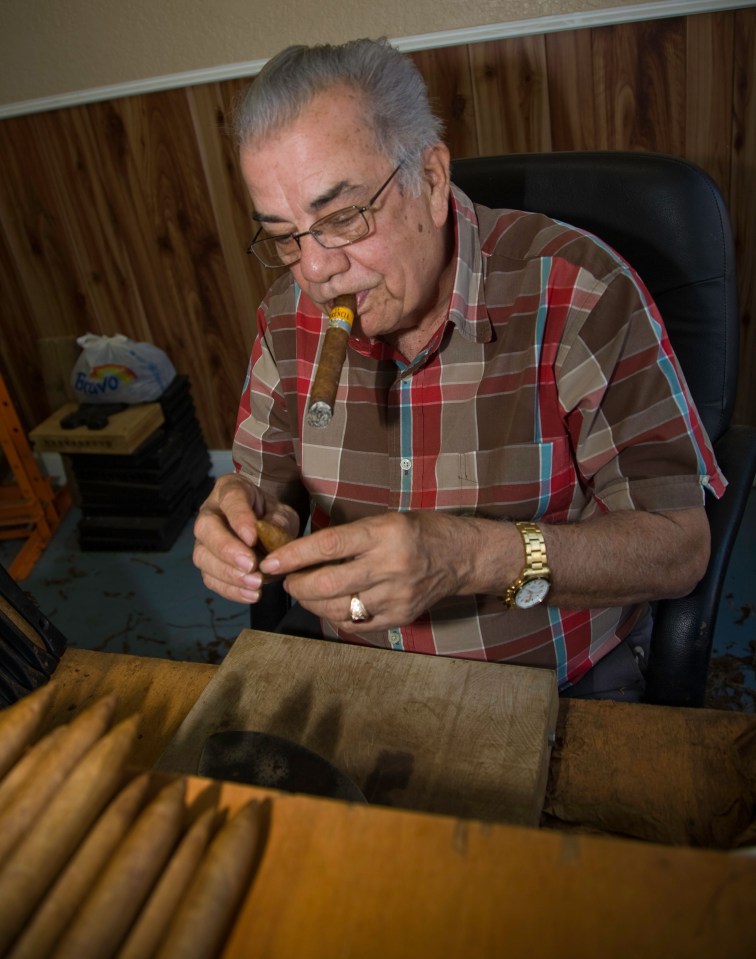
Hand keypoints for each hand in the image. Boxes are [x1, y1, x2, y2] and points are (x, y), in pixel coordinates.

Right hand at [192, 474, 299, 603]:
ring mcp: (205, 539)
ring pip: (202, 556)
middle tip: (250, 565)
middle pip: (206, 528)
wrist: (265, 525)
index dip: (240, 519)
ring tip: (255, 583)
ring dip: (228, 574)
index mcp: (230, 490)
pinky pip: (210, 578)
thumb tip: (270, 539)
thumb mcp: (282, 513)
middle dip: (227, 549)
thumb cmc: (271, 515)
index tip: (252, 537)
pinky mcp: (207, 562)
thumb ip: (278, 522)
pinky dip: (230, 590)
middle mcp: (210, 512)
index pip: (231, 500)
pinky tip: (251, 594)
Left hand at [258, 511, 490, 631]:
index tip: (270, 561)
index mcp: (385, 533)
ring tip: (305, 592)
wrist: (462, 556)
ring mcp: (396, 596)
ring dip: (311, 603)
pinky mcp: (400, 617)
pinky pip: (355, 624)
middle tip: (287, 580)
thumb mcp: (385, 520)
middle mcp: (391, 566)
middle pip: (328, 584)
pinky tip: (329, 605)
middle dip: (297, 585)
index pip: (328, 546)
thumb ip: (348, 537)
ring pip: (338, 608)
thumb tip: (302, 552)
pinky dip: (335, 616)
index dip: (293, 556)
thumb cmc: (418, 531)